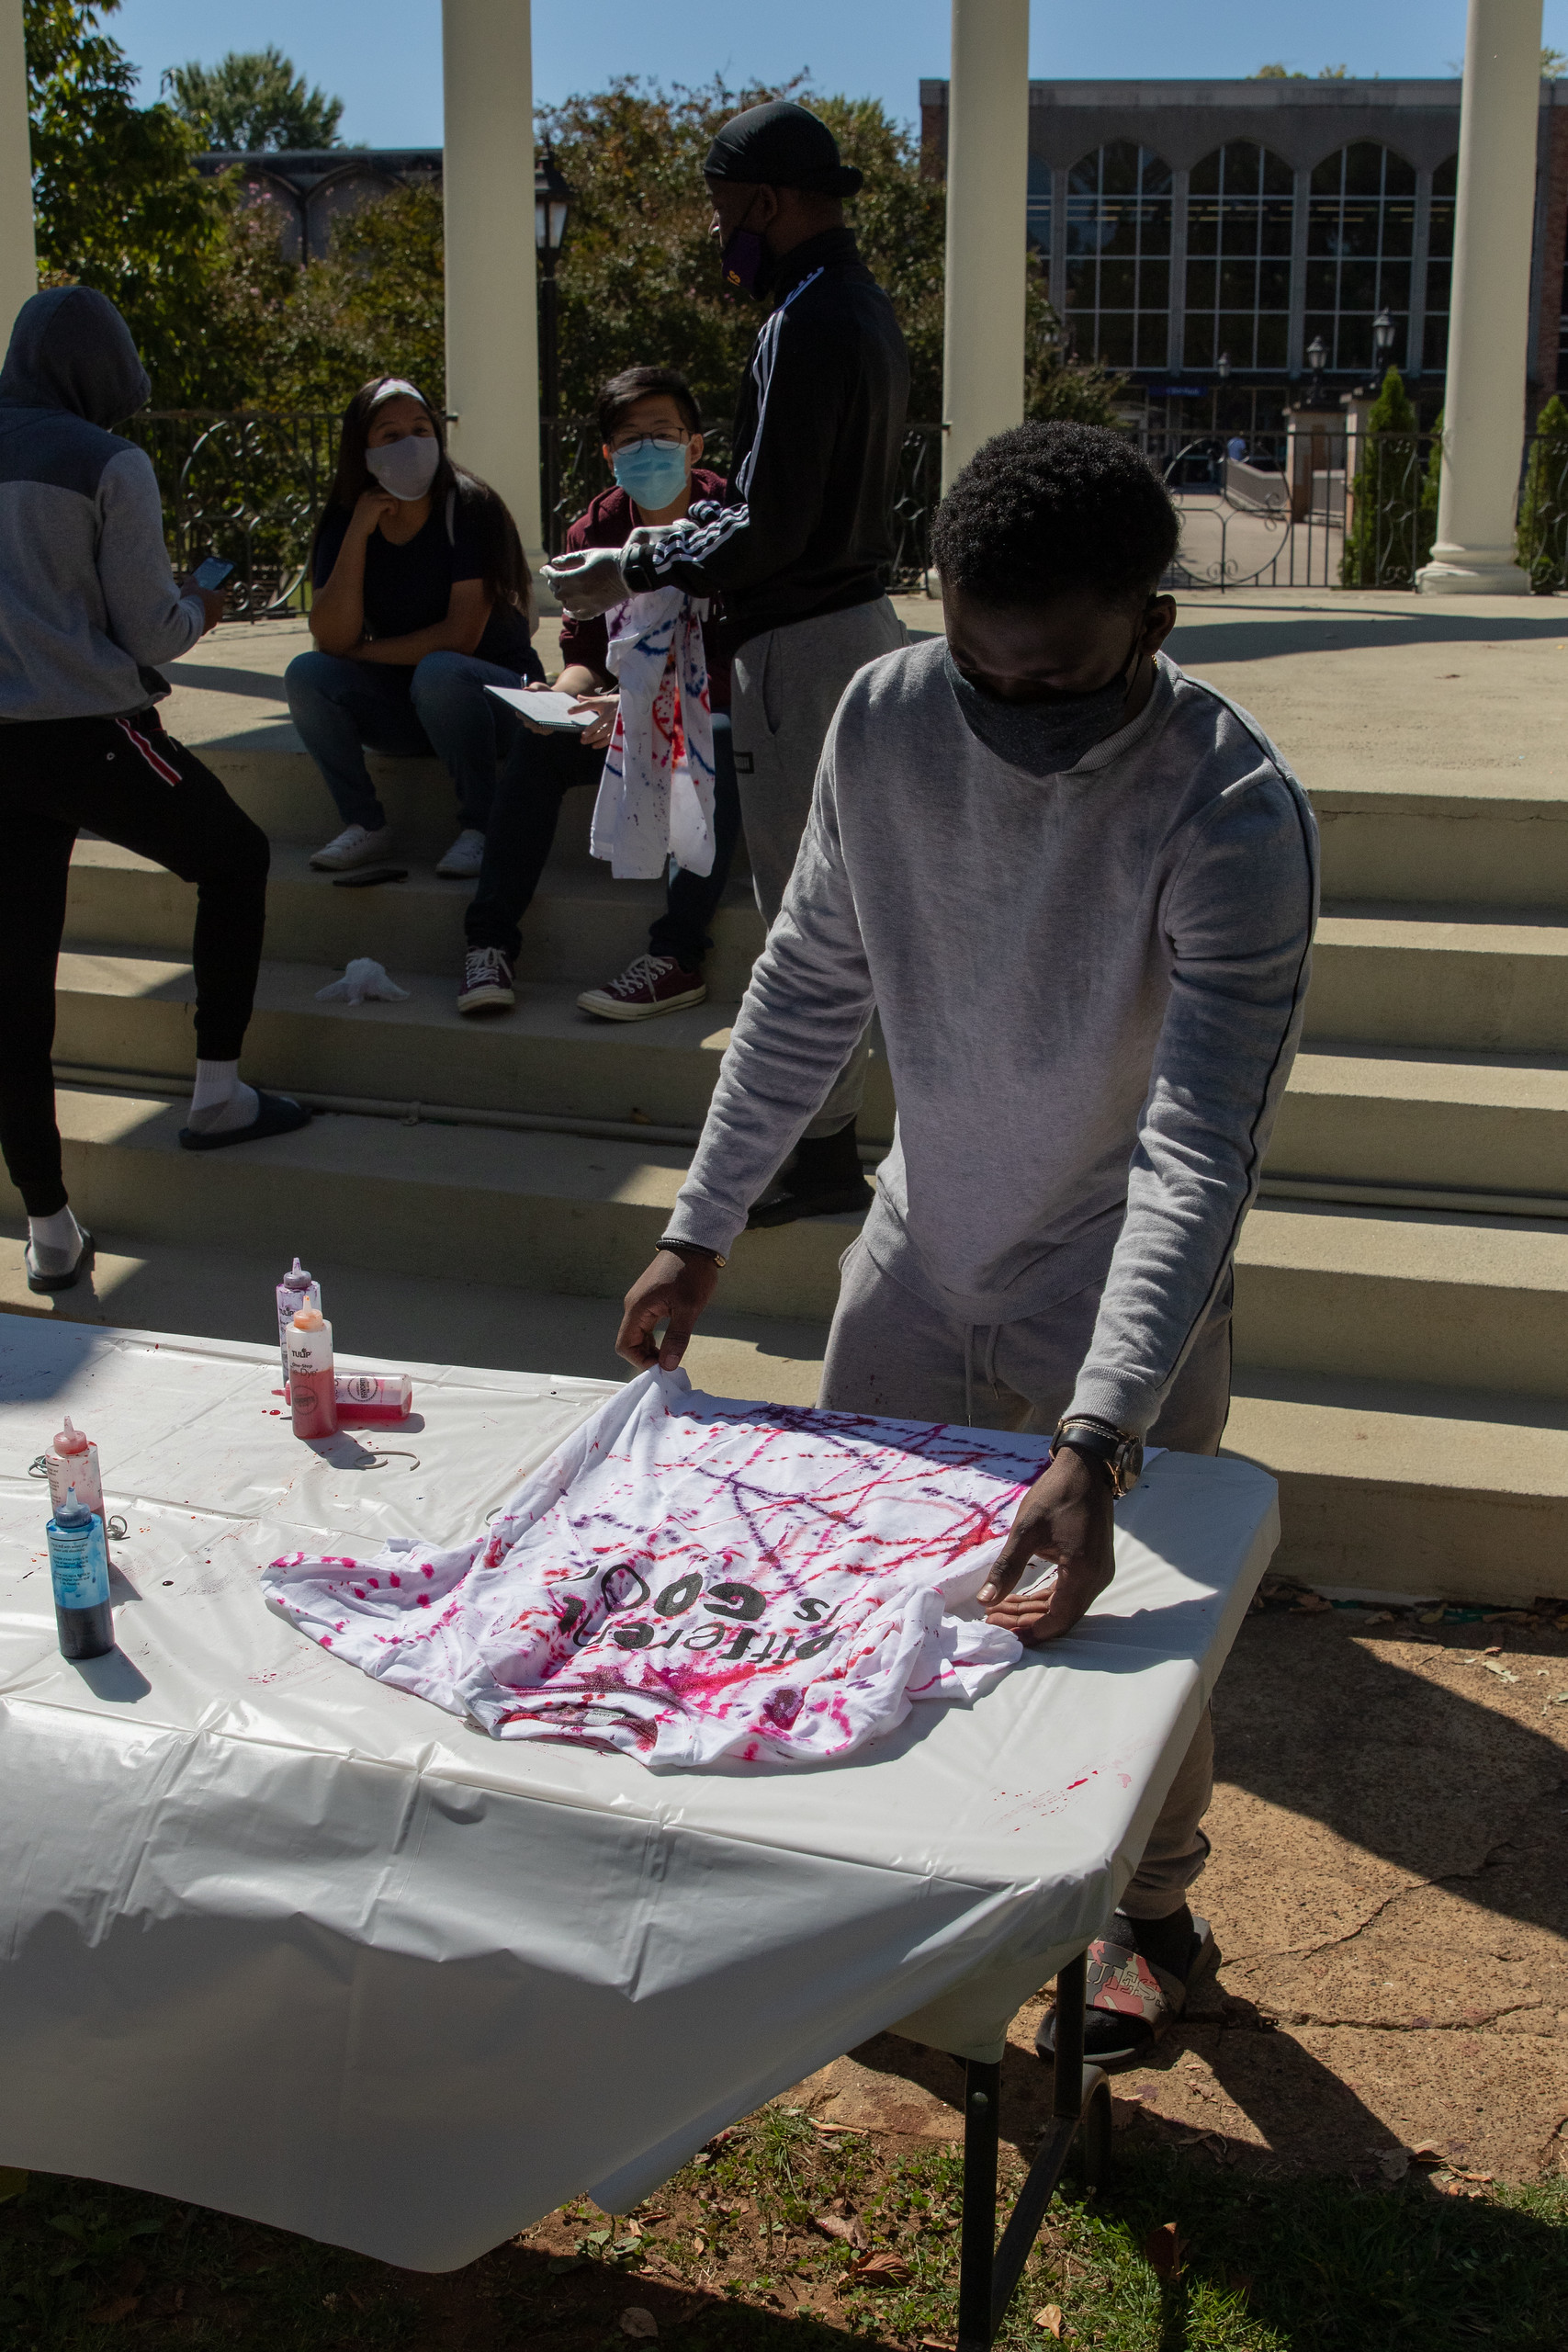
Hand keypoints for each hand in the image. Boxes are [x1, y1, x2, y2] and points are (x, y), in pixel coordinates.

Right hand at [178, 576, 227, 632]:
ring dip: (205, 614)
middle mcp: (219, 612)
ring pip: (210, 617)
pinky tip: (191, 619)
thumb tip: (192, 579)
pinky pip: (203, 625)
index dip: (218, 590)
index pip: (222, 592)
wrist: (185, 619)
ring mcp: (213, 623)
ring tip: (195, 611)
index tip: (215, 588)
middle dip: (210, 603)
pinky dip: (199, 622)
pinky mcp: (205, 631)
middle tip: (202, 600)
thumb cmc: (190, 600)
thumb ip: (192, 581)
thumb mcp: (189, 586)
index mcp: (218, 600)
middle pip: (216, 606)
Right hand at [351, 486, 398, 537]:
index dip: (387, 497)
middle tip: (392, 510)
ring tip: (392, 512)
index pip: (381, 488)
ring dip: (395, 504)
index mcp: (365, 493)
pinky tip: (391, 514)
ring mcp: (372, 498)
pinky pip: (391, 502)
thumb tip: (386, 502)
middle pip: (387, 490)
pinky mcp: (376, 504)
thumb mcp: (367, 511)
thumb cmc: (364, 525)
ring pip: (391, 495)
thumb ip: (374, 504)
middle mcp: (368, 493)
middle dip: (393, 499)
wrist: (357, 531)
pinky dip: (394, 508)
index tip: (388, 507)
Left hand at [543, 547, 628, 617]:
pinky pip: (579, 615)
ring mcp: (588, 603)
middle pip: (558, 593)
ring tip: (563, 590)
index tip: (545, 568)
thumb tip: (554, 562)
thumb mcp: (589, 555)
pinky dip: (572, 612)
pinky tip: (569, 607)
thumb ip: (570, 559)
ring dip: (562, 597)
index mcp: (577, 578)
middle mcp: (580, 593)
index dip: (548, 572)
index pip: (555, 577)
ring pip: (566, 605)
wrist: (631, 573)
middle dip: (554, 584)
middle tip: (555, 577)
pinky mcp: (596, 610)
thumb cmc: (610, 560)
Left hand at [569, 692, 618, 749]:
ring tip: (584, 741)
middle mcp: (611, 712)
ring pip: (604, 732)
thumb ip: (591, 700)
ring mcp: (617, 722)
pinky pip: (611, 738)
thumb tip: (578, 697)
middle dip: (591, 729)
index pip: (590, 704)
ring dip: (594, 738)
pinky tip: (594, 745)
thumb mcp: (605, 699)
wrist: (635, 706)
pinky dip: (602, 743)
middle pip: (599, 722)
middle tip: (582, 735)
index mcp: (605, 703)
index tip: (569, 711)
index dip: (579, 707)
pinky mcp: (620, 730)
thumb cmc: (616, 703)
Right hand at [617, 1249, 719, 1369]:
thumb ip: (677, 1338)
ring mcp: (640, 1302)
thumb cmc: (692, 1274)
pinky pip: (645, 1325)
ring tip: (672, 1354)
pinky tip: (670, 1341)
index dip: (641, 1362)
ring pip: (638, 1334)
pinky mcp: (649, 1299)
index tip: (663, 1367)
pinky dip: (654, 1337)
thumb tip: (668, 1366)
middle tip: (670, 1364)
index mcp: (638, 1309)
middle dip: (647, 1357)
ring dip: (651, 1348)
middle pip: (630, 1342)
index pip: (625, 1346)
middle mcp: (634, 1306)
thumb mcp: (688, 1308)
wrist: (694, 1245)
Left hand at [977, 1445, 1114, 1646]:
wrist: (1087, 1469)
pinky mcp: (1096, 1565)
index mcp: (1082, 1571)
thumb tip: (984, 1601)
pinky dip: (1048, 1598)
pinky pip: (1072, 1593)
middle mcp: (1097, 1578)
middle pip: (1062, 1617)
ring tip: (1001, 1608)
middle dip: (1027, 1622)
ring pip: (1066, 1607)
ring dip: (1035, 1611)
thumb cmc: (1056, 1495)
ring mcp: (1100, 1572)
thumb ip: (1007, 1568)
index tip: (1000, 1630)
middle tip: (994, 1618)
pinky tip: (1022, 1596)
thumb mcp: (1026, 1530)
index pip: (1057, 1620)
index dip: (1028, 1631)